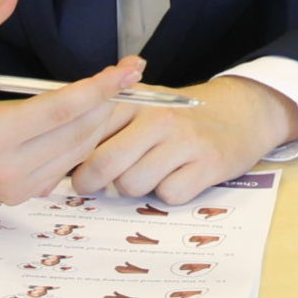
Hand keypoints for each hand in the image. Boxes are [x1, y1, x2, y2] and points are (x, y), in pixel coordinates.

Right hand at [0, 0, 141, 202]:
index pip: (61, 110)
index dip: (100, 87)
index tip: (131, 68)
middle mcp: (4, 170)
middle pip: (79, 132)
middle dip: (108, 100)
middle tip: (129, 73)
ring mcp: (14, 188)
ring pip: (79, 151)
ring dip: (99, 119)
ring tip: (111, 90)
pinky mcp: (20, 195)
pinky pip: (68, 164)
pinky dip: (82, 139)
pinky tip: (84, 115)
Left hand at [67, 75, 297, 204]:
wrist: (241, 112)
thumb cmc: (178, 117)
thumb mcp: (142, 105)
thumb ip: (102, 121)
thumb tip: (56, 156)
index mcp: (134, 100)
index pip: (85, 133)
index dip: (71, 158)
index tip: (69, 167)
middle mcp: (158, 118)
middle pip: (103, 164)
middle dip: (92, 183)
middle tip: (95, 184)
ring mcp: (184, 141)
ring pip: (133, 185)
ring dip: (135, 189)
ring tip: (147, 174)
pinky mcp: (208, 164)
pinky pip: (169, 196)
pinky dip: (169, 194)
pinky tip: (177, 177)